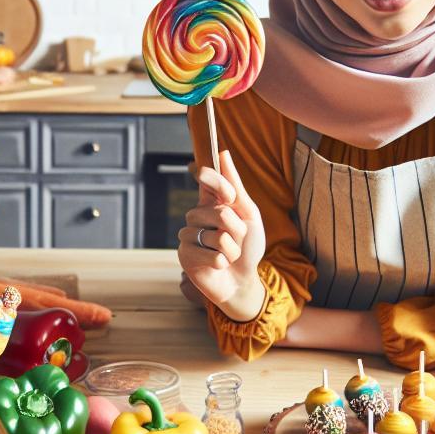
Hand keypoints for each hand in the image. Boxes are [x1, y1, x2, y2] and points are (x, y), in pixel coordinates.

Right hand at [177, 150, 265, 321]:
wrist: (242, 281)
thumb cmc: (247, 247)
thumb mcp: (248, 214)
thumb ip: (235, 186)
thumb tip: (223, 152)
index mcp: (212, 202)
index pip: (206, 180)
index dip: (212, 178)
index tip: (212, 182)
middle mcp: (197, 216)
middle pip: (220, 212)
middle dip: (237, 230)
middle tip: (237, 239)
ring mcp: (188, 236)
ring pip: (217, 236)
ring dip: (232, 249)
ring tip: (229, 255)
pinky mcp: (185, 256)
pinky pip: (211, 255)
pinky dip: (223, 262)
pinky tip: (220, 266)